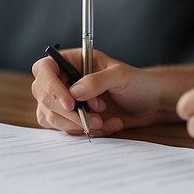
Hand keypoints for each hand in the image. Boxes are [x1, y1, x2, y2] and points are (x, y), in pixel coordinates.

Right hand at [30, 48, 164, 136]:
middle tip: (95, 117)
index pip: (45, 69)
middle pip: (43, 95)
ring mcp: (65, 100)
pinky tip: (106, 125)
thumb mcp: (120, 76)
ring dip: (76, 124)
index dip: (51, 86)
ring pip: (51, 116)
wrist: (150, 103)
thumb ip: (97, 81)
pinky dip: (83, 131)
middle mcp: (64, 80)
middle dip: (68, 112)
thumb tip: (74, 92)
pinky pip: (64, 129)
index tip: (71, 103)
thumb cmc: (136, 82)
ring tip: (104, 121)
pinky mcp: (71, 119)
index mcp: (72, 61)